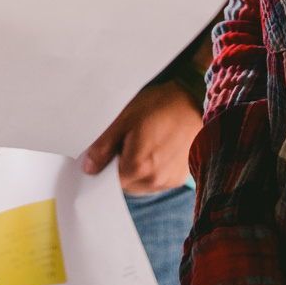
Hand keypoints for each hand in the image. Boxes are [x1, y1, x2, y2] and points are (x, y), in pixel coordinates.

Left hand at [83, 81, 199, 191]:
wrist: (197, 100)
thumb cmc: (160, 105)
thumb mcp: (124, 119)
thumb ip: (103, 147)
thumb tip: (88, 168)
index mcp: (136, 167)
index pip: (108, 182)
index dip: (106, 165)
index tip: (110, 150)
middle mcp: (154, 180)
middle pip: (126, 184)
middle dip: (122, 167)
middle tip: (130, 140)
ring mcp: (169, 180)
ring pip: (142, 184)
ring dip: (138, 170)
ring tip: (147, 142)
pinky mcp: (181, 177)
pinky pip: (158, 181)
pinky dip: (154, 169)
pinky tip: (159, 148)